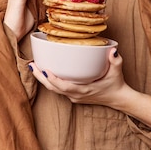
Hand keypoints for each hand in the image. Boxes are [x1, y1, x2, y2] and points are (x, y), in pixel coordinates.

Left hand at [29, 48, 150, 126]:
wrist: (118, 99)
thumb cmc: (116, 84)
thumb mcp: (117, 72)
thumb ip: (116, 61)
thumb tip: (113, 50)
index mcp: (84, 90)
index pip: (65, 87)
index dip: (54, 80)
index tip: (45, 71)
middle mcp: (76, 95)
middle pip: (53, 88)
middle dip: (41, 77)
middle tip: (32, 65)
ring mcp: (74, 97)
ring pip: (54, 90)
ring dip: (43, 79)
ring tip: (34, 66)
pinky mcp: (73, 95)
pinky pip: (58, 89)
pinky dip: (50, 81)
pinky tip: (44, 71)